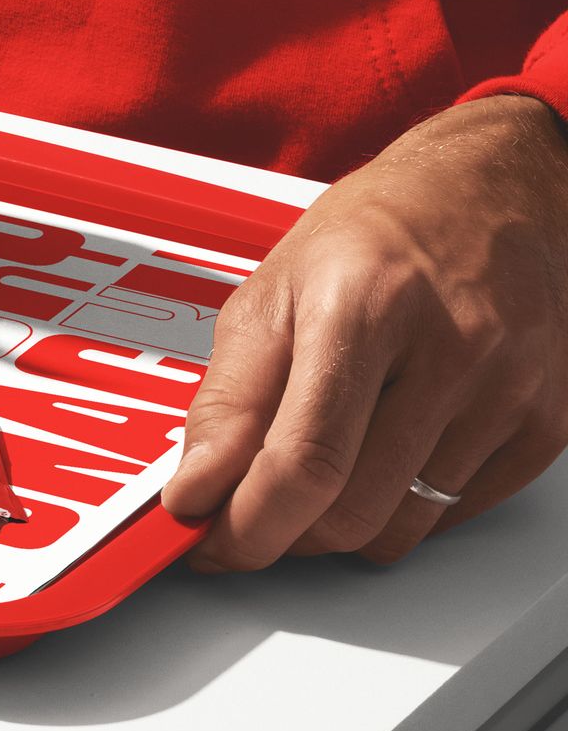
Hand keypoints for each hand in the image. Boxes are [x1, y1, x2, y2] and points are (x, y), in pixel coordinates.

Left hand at [164, 95, 567, 570]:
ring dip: (341, 525)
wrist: (495, 189)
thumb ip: (230, 396)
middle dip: (284, 532)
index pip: (303, 462)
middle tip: (253, 507)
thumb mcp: (275, 288)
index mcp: (365, 303)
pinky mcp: (545, 423)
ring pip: (402, 528)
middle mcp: (450, 347)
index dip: (246, 525)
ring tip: (321, 467)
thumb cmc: (382, 230)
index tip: (210, 541)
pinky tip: (386, 451)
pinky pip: (454, 515)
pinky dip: (405, 507)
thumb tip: (197, 486)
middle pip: (353, 510)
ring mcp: (508, 390)